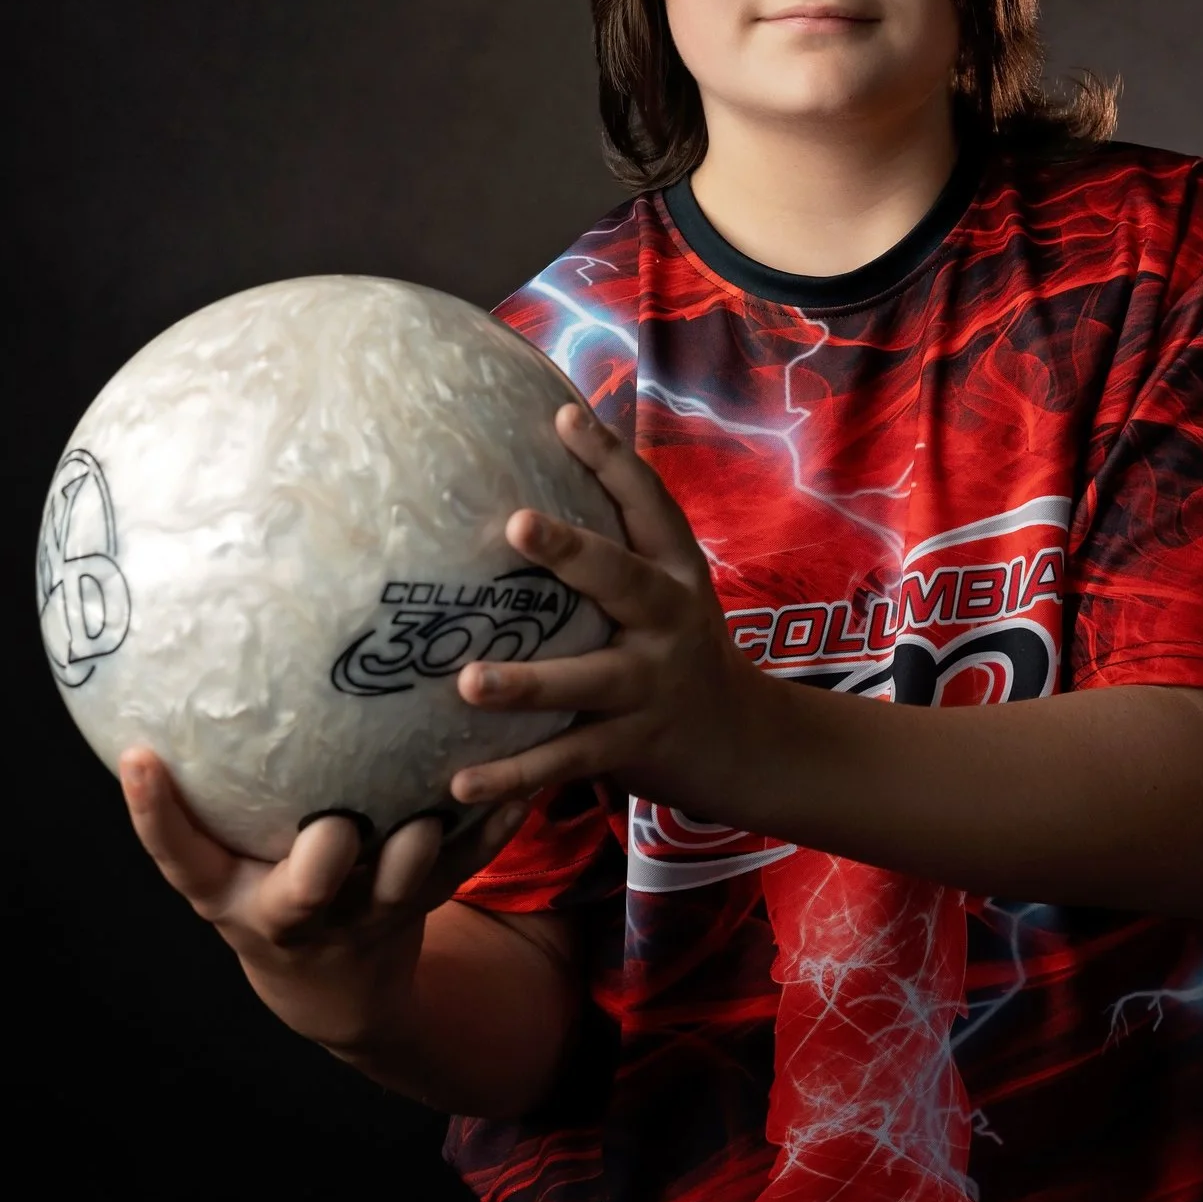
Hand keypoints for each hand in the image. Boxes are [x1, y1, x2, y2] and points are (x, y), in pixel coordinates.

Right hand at [120, 747, 531, 1048]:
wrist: (332, 993)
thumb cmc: (265, 893)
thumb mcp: (224, 866)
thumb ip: (211, 803)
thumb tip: (196, 675)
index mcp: (229, 895)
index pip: (178, 857)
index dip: (154, 814)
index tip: (142, 757)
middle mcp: (293, 913)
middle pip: (301, 894)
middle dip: (321, 861)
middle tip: (336, 822)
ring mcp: (361, 916)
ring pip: (395, 888)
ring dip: (419, 849)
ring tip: (442, 801)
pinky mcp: (419, 908)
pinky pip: (460, 872)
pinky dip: (488, 834)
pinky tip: (518, 794)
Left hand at [449, 401, 765, 821]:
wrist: (743, 741)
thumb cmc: (677, 644)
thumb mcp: (667, 584)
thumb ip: (617, 536)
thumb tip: (549, 438)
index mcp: (676, 572)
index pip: (648, 503)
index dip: (610, 458)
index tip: (565, 417)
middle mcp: (669, 622)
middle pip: (624, 581)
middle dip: (573, 552)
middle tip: (516, 525)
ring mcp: (650, 687)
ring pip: (587, 683)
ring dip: (529, 684)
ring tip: (469, 683)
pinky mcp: (630, 746)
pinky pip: (565, 761)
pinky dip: (514, 776)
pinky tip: (459, 784)